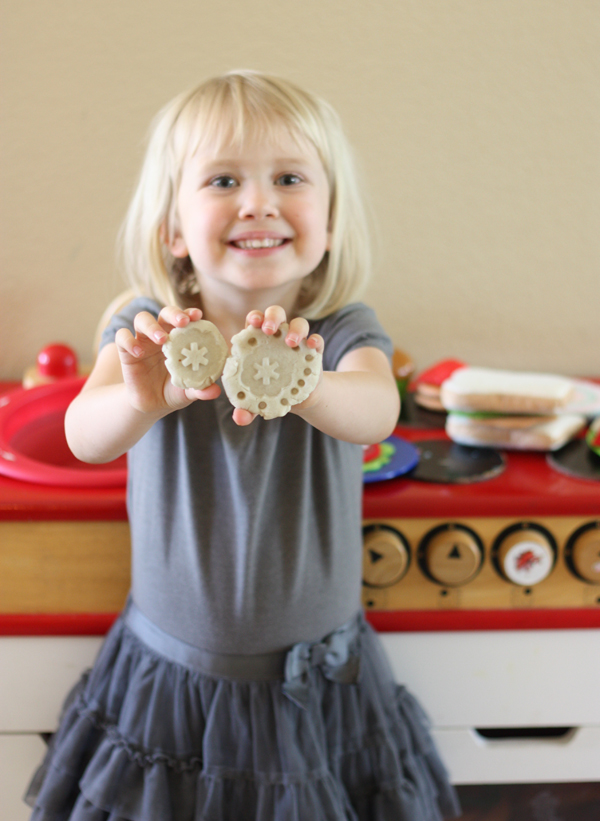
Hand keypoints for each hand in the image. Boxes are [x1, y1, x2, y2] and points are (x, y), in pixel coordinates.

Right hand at [114, 306, 220, 413]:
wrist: (152, 405)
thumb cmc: (174, 391)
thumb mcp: (188, 392)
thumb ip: (201, 390)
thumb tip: (215, 391)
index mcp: (179, 339)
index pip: (184, 319)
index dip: (190, 313)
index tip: (198, 316)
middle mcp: (161, 335)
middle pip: (164, 313)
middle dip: (173, 313)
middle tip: (182, 322)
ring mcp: (143, 341)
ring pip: (142, 319)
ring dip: (152, 326)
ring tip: (161, 339)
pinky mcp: (126, 351)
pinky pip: (122, 337)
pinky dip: (129, 341)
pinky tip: (138, 352)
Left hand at [232, 305, 323, 425]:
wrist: (299, 399)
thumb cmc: (271, 393)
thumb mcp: (257, 402)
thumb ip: (247, 408)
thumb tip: (240, 418)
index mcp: (259, 341)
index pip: (255, 321)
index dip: (254, 318)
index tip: (252, 323)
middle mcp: (278, 336)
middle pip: (276, 314)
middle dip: (272, 316)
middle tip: (269, 329)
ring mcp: (298, 342)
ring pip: (299, 323)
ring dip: (295, 328)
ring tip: (291, 342)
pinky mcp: (315, 351)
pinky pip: (317, 340)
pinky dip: (316, 340)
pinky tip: (312, 345)